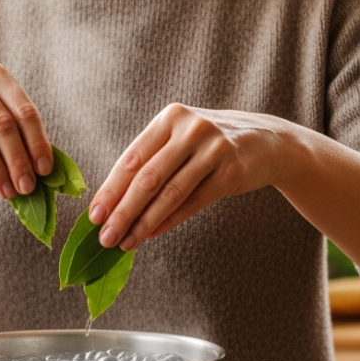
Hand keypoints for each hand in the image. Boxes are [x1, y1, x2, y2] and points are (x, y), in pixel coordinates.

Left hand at [89, 104, 296, 249]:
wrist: (265, 141)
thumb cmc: (209, 145)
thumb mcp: (180, 139)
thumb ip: (151, 162)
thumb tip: (112, 202)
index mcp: (170, 118)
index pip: (132, 158)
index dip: (110, 189)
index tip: (94, 215)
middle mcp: (190, 130)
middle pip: (148, 178)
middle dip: (123, 211)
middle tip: (105, 237)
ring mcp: (213, 150)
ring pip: (170, 193)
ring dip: (144, 223)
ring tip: (125, 242)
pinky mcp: (231, 172)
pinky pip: (193, 203)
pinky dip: (169, 221)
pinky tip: (151, 235)